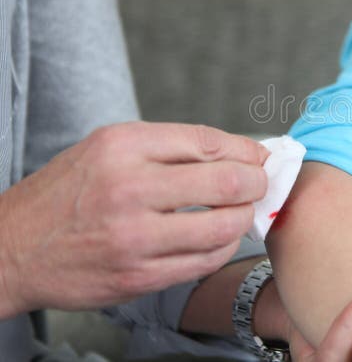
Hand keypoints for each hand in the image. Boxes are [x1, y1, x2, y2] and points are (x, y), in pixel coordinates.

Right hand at [0, 122, 268, 317]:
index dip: (247, 150)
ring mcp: (133, 237)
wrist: (12, 248)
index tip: (261, 157)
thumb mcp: (108, 148)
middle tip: (260, 185)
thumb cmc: (69, 193)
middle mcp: (128, 188)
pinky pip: (205, 262)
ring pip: (224, 226)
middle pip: (226, 181)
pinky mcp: (138, 277)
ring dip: (244, 218)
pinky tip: (218, 239)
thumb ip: (172, 148)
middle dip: (257, 182)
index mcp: (122, 145)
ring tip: (241, 212)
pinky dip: (223, 248)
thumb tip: (242, 153)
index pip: (209, 141)